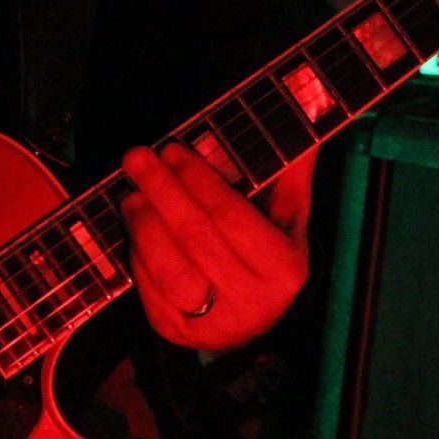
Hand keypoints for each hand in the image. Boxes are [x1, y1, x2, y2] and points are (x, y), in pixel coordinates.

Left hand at [121, 139, 312, 350]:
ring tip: (131, 193)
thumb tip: (307, 105)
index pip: (233, 217)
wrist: (254, 319)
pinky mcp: (177, 332)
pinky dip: (137, 254)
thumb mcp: (288, 214)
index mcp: (284, 268)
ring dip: (144, 225)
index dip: (199, 181)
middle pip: (196, 239)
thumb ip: (289, 168)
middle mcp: (253, 302)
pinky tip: (135, 226)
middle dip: (162, 191)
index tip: (172, 150)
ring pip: (169, 269)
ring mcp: (214, 323)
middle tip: (137, 157)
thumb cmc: (269, 252)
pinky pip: (149, 290)